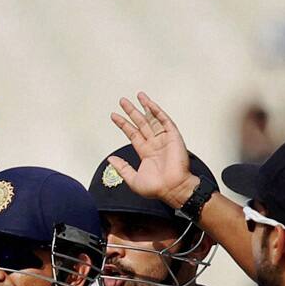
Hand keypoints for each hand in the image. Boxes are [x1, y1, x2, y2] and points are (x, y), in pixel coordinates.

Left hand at [108, 92, 199, 208]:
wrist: (173, 189)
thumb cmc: (157, 188)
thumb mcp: (132, 179)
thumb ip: (122, 168)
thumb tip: (111, 160)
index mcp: (146, 152)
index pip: (133, 134)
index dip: (124, 124)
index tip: (115, 116)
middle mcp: (155, 144)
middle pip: (141, 123)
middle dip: (132, 112)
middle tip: (123, 101)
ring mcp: (164, 139)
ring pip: (152, 119)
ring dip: (145, 107)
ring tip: (137, 96)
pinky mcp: (173, 137)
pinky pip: (165, 121)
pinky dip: (157, 112)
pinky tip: (150, 104)